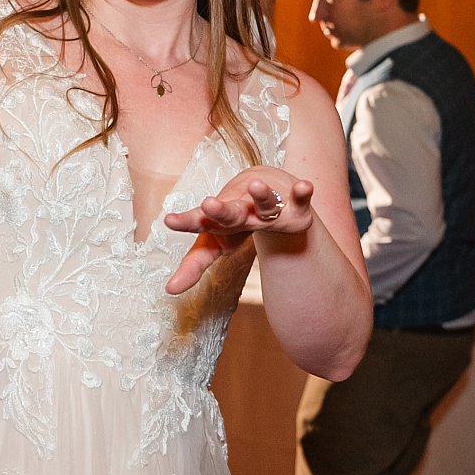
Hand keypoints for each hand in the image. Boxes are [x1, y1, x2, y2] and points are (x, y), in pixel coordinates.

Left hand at [162, 166, 313, 294]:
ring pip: (264, 202)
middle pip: (229, 213)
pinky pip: (299, 199)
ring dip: (261, 194)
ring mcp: (267, 208)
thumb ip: (192, 265)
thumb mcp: (214, 244)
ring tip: (257, 185)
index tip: (169, 220)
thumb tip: (169, 290)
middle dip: (219, 210)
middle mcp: (242, 212)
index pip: (199, 224)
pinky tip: (305, 186)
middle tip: (208, 204)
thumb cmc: (233, 221)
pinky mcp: (293, 207)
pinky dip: (302, 193)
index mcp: (220, 223)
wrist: (260, 184)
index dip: (185, 223)